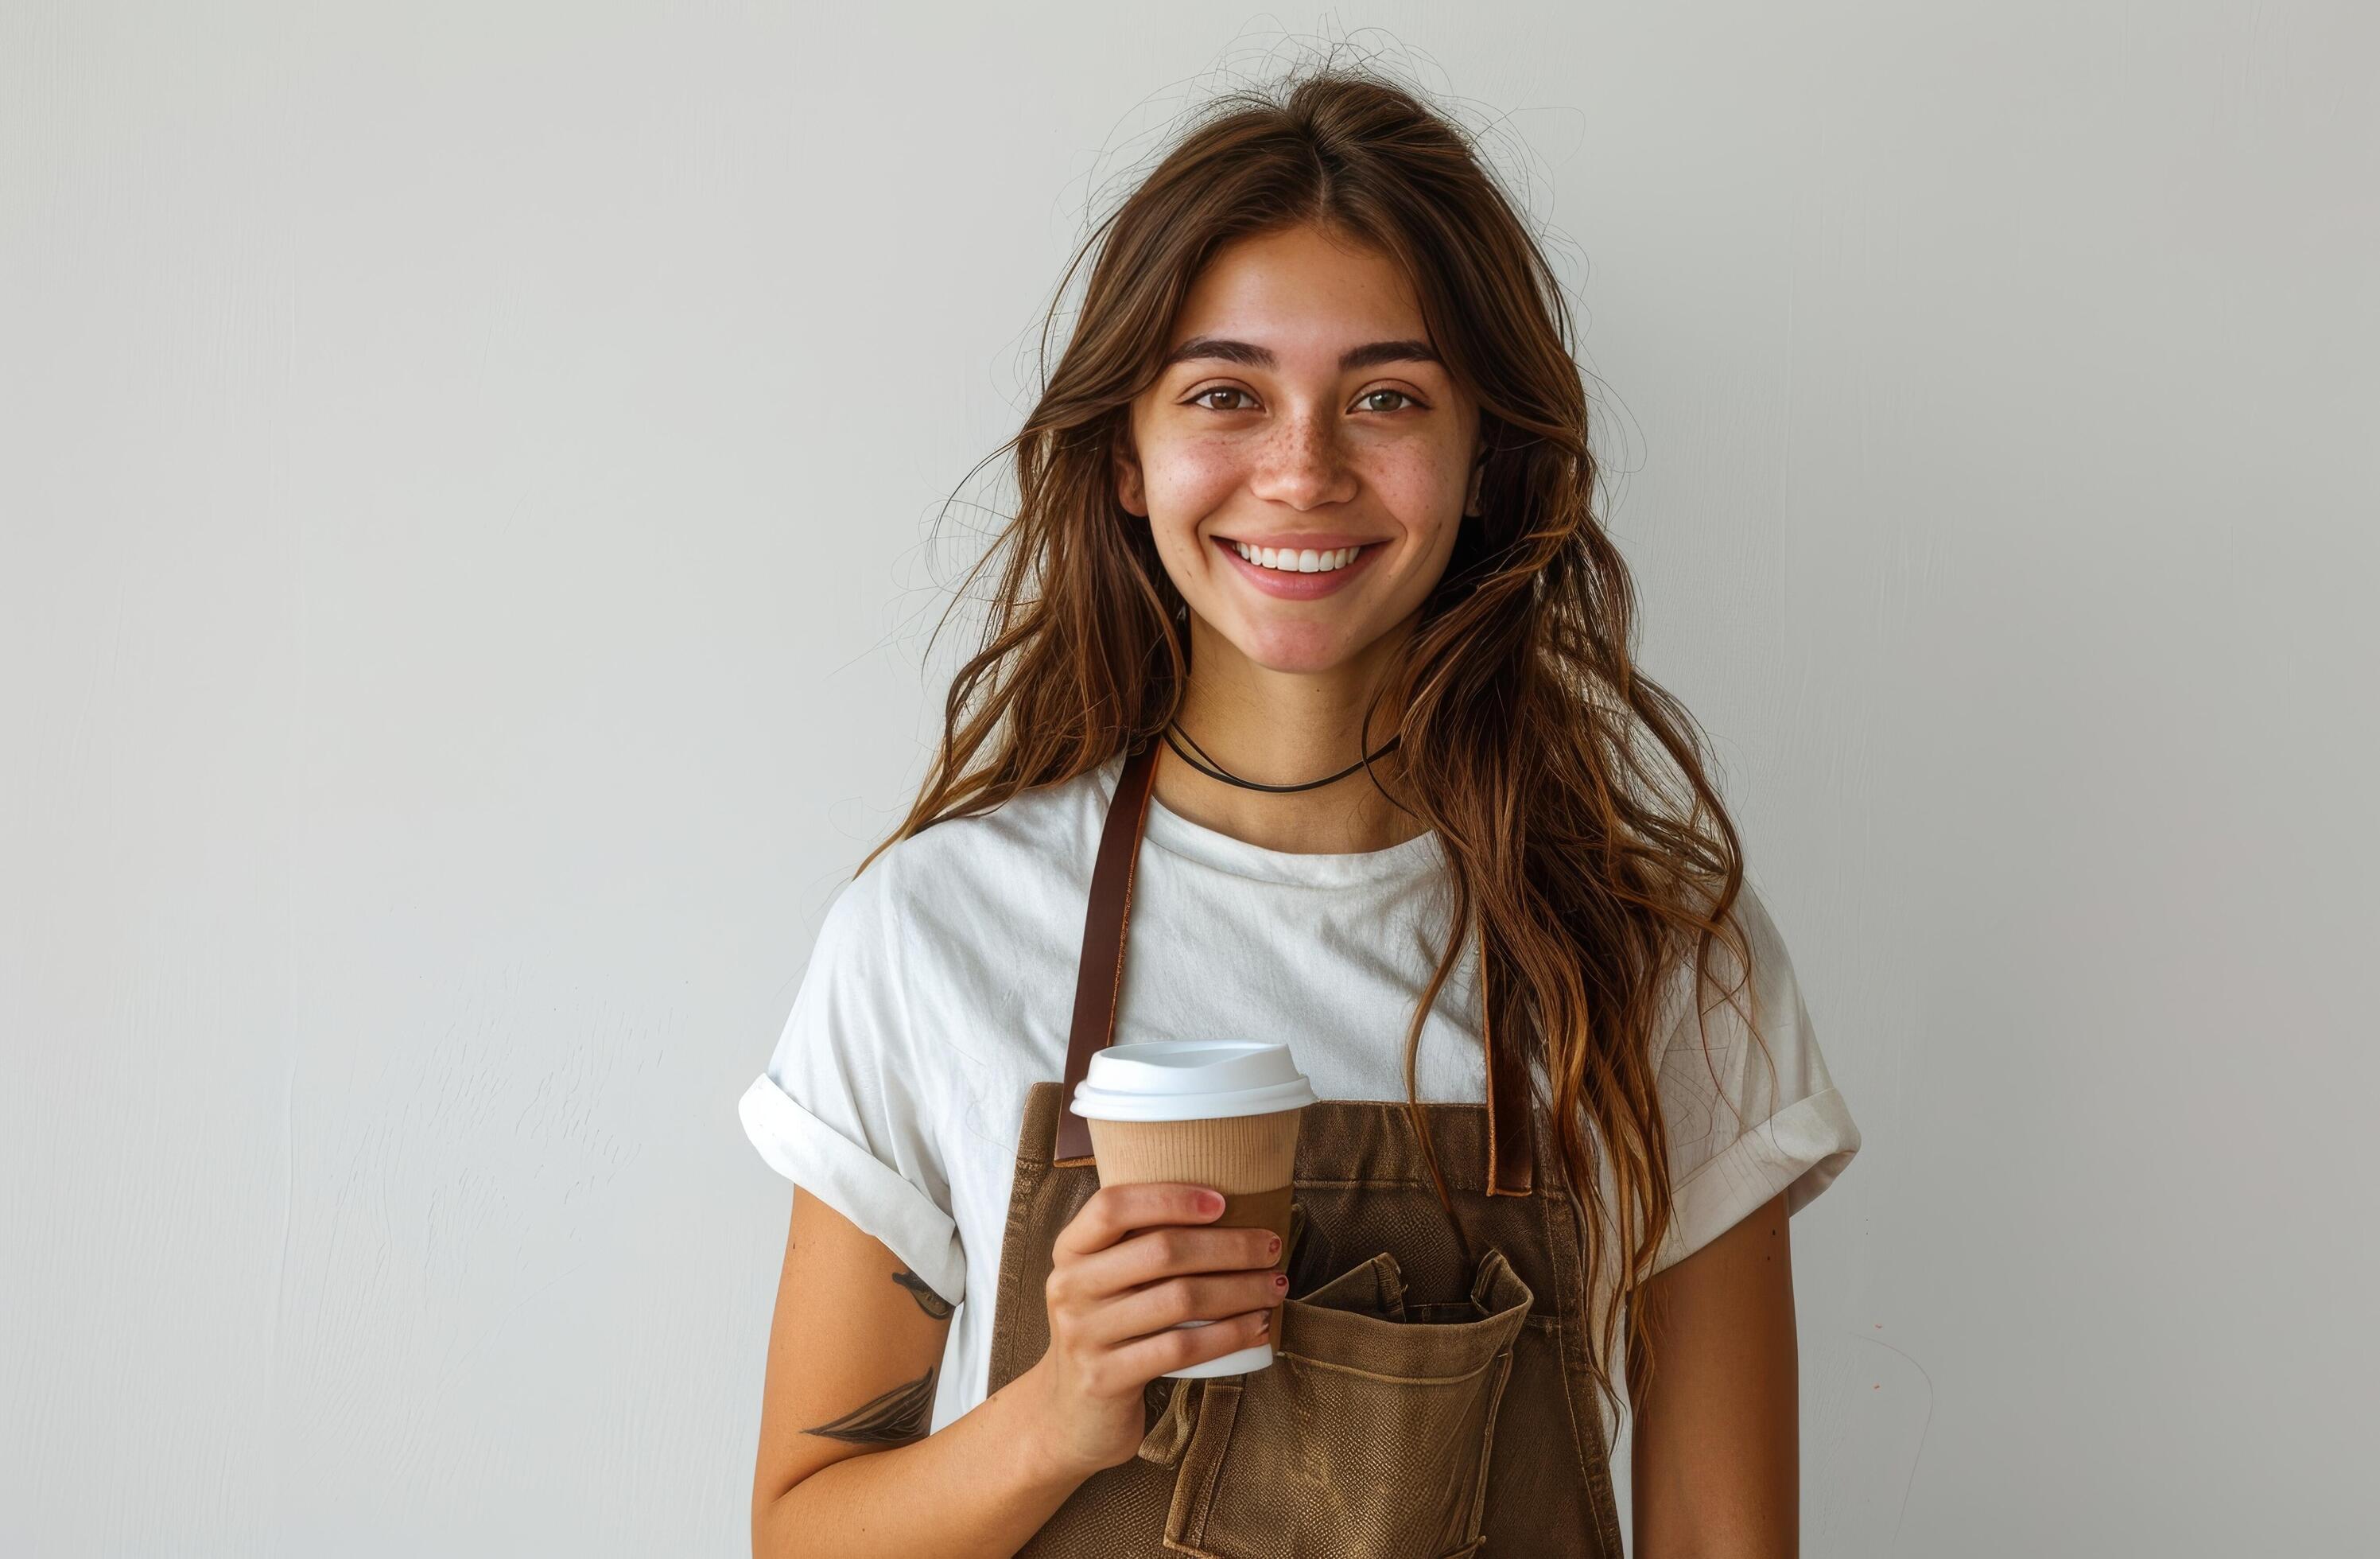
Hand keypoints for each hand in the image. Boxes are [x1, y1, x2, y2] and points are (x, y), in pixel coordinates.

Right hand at [1025, 1182, 1284, 1478]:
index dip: (1169, 1197)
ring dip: (1240, 1290)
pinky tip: (1257, 1327)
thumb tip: (1228, 1210)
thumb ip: (1140, 1248)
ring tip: (1274, 1286)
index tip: (1222, 1201)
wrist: (1072, 1416)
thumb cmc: (1109, 1334)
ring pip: (1180, 1299)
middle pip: (1160, 1250)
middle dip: (1229, 1246)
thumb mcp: (1105, 1284)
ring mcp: (1083, 1334)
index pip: (1113, 1206)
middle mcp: (1069, 1287)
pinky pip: (1181, 1348)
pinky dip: (1228, 1334)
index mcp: (1070, 1251)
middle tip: (1271, 1248)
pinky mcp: (1104, 1378)